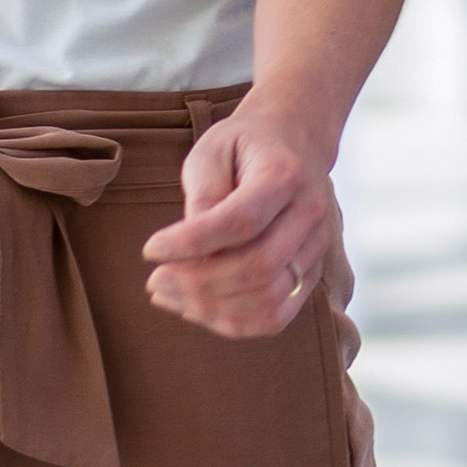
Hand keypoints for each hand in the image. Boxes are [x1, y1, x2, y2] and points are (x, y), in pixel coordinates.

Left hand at [141, 104, 343, 341]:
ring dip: (211, 309)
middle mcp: (310, 214)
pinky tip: (195, 307)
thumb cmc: (242, 147)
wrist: (292, 144)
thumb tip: (189, 251)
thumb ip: (202, 195)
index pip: (242, 221)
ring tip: (169, 295)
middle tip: (155, 280)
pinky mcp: (311, 273)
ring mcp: (316, 248)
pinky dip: (232, 322)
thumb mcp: (211, 150)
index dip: (192, 243)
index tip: (150, 249)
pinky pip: (275, 317)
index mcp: (286, 174)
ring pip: (269, 301)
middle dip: (198, 284)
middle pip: (259, 267)